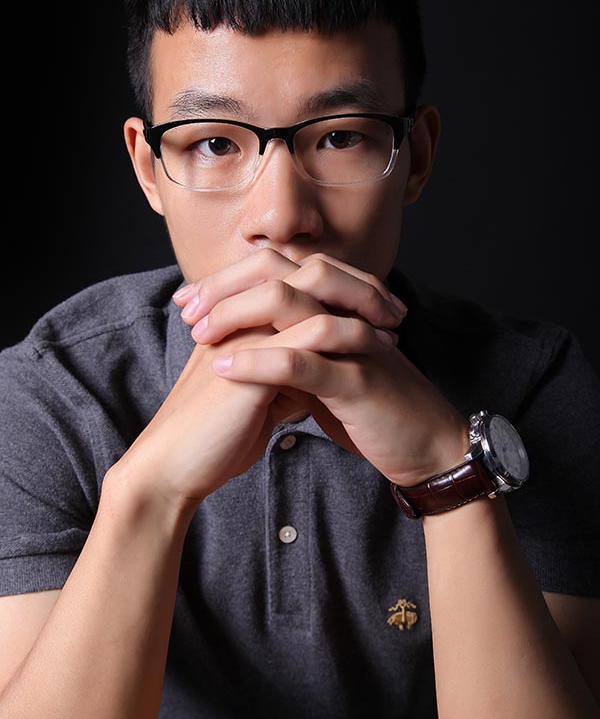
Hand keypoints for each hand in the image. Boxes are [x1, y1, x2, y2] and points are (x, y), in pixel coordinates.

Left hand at [175, 249, 468, 485]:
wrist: (428, 447)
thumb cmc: (374, 411)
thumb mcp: (328, 371)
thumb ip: (297, 349)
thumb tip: (250, 341)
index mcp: (337, 308)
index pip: (278, 271)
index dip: (230, 280)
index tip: (191, 301)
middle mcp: (345, 313)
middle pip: (279, 272)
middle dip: (226, 287)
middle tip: (188, 309)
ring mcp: (353, 342)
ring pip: (288, 304)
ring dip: (236, 314)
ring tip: (200, 334)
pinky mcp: (358, 379)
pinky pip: (302, 361)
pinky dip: (259, 361)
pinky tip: (225, 368)